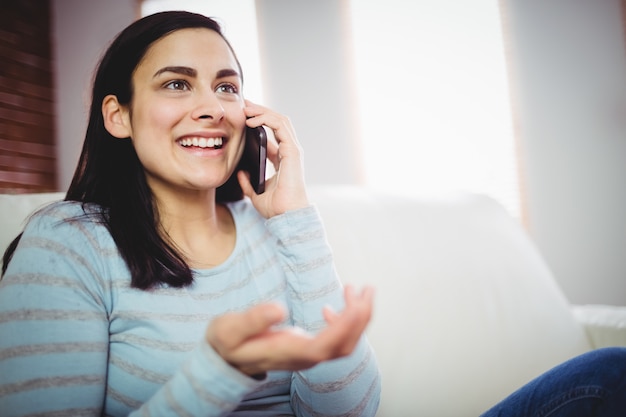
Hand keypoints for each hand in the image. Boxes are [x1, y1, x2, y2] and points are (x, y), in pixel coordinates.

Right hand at [205, 285, 374, 376]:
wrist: (224, 359)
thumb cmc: (227, 342)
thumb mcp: (230, 328)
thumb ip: (253, 319)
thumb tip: (279, 308)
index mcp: (289, 352)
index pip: (327, 345)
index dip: (345, 325)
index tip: (355, 301)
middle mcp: (304, 358)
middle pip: (344, 346)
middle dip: (361, 318)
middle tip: (367, 288)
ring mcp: (308, 356)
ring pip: (344, 344)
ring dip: (357, 318)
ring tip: (359, 290)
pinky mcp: (308, 350)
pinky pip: (335, 341)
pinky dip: (343, 322)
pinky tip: (332, 308)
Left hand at [237, 100, 308, 217]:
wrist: (288, 216)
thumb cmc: (277, 208)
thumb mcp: (256, 194)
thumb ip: (248, 183)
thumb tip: (240, 173)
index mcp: (283, 159)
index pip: (274, 133)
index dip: (259, 122)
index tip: (243, 117)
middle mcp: (289, 152)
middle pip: (277, 122)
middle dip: (260, 110)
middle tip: (243, 104)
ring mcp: (292, 150)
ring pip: (280, 120)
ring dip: (262, 111)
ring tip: (246, 108)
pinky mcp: (292, 151)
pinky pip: (280, 127)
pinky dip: (266, 119)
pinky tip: (251, 121)